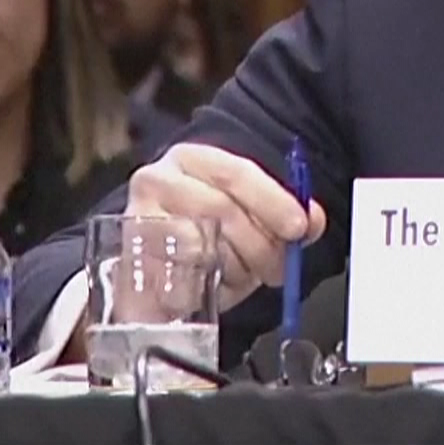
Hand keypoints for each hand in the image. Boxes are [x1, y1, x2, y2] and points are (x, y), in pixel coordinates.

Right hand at [125, 143, 327, 312]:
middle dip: (261, 244)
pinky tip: (213, 285)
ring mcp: (140, 216)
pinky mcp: (131, 258)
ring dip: (235, 267)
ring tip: (244, 274)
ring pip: (202, 245)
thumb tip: (312, 221)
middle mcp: (160, 179)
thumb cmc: (208, 230)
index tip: (299, 227)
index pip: (237, 173)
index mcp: (194, 158)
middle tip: (278, 267)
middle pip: (222, 210)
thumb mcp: (250, 215)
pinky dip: (204, 286)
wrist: (156, 259)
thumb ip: (284, 214)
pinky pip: (177, 277)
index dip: (273, 201)